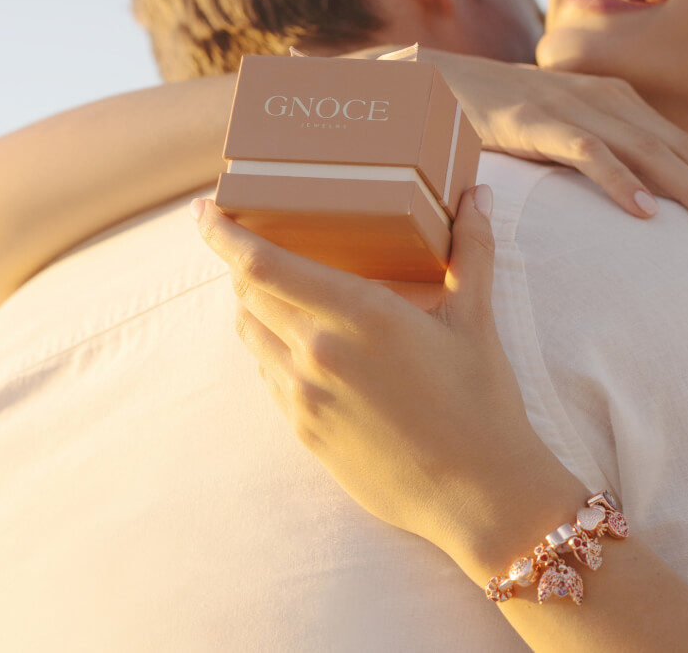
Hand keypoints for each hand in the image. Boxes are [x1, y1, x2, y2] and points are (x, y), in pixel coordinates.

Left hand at [190, 185, 574, 555]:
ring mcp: (305, 396)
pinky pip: (269, 377)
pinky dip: (272, 350)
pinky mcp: (305, 431)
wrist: (477, 493)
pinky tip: (301, 346)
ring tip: (273, 291)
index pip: (263, 264)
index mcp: (361, 315)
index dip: (223, 235)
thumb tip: (478, 195)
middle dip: (240, 265)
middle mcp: (320, 352)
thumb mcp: (476, 320)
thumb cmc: (482, 402)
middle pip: (248, 295)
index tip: (204, 211)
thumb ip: (472, 250)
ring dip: (253, 306)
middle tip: (249, 242)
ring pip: (252, 336)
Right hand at [347, 45, 687, 252]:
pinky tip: (644, 210)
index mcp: (620, 105)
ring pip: (647, 152)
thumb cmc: (502, 118)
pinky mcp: (533, 121)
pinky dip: (618, 179)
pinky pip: (586, 152)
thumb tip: (642, 211)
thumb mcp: (565, 137)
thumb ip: (603, 161)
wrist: (433, 82)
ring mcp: (572, 108)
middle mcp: (608, 101)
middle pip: (681, 152)